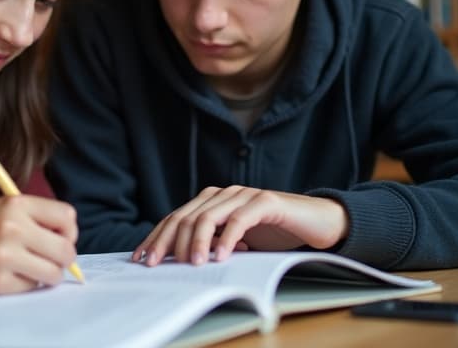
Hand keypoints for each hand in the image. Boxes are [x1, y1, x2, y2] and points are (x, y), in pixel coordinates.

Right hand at [0, 195, 77, 293]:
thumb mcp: (1, 209)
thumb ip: (34, 218)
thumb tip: (70, 240)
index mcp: (15, 204)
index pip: (67, 217)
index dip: (68, 231)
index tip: (59, 238)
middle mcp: (12, 227)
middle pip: (66, 249)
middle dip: (63, 259)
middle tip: (49, 260)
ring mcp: (4, 255)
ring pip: (53, 273)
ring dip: (47, 275)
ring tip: (30, 270)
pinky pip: (31, 288)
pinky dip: (25, 285)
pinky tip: (8, 276)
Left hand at [132, 186, 348, 265]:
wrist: (316, 221)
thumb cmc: (273, 233)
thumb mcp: (235, 242)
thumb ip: (211, 245)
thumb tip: (179, 262)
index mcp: (211, 201)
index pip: (176, 218)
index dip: (157, 237)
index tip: (141, 257)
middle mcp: (223, 194)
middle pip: (186, 217)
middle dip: (168, 241)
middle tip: (157, 263)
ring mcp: (243, 195)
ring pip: (209, 216)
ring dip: (197, 242)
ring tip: (193, 264)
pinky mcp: (265, 201)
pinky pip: (240, 219)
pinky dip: (228, 239)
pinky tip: (221, 257)